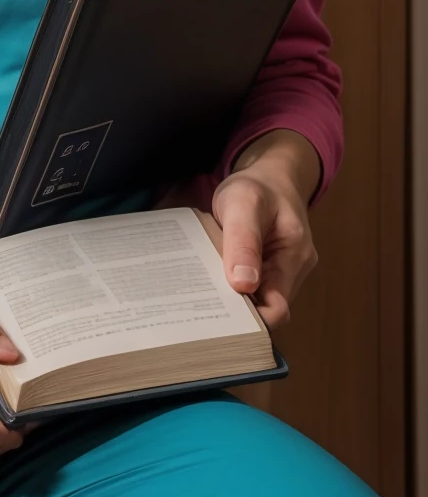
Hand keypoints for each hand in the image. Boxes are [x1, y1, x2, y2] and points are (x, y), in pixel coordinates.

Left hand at [208, 129, 320, 328]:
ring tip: (203, 294)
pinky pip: (254, 287)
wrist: (270, 176)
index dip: (252, 320)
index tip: (219, 318)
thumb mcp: (243, 205)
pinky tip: (211, 281)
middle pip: (267, 308)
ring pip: (259, 299)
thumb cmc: (257, 187)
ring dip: (234, 297)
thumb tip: (244, 285)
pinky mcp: (269, 268)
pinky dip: (234, 285)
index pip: (278, 308)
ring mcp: (283, 270)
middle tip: (201, 308)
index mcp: (295, 256)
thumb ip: (244, 242)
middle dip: (238, 312)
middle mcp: (294, 269)